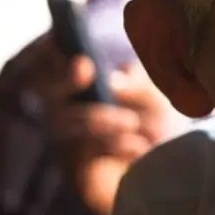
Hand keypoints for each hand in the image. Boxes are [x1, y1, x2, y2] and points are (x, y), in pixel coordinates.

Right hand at [30, 40, 181, 214]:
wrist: (168, 176)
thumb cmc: (158, 128)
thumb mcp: (156, 101)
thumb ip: (138, 86)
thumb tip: (114, 79)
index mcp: (81, 85)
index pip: (50, 61)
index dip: (49, 50)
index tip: (63, 38)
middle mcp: (65, 110)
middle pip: (46, 90)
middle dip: (63, 77)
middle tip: (85, 66)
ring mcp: (65, 141)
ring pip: (62, 122)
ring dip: (98, 118)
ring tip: (131, 123)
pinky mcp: (74, 170)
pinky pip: (80, 151)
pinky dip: (112, 145)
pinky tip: (138, 147)